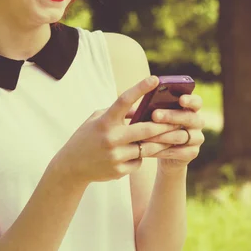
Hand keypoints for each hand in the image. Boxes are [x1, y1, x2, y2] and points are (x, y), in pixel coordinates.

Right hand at [53, 76, 181, 186]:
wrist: (71, 167)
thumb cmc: (87, 137)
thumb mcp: (97, 119)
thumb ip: (119, 112)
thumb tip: (143, 108)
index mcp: (104, 121)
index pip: (124, 100)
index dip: (140, 88)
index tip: (155, 79)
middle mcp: (110, 138)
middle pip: (145, 129)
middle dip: (164, 125)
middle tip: (179, 120)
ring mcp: (115, 156)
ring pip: (147, 148)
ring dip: (159, 143)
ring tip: (171, 137)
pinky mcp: (119, 171)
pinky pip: (139, 161)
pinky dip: (140, 157)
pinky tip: (136, 154)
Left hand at [142, 93, 204, 172]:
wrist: (161, 150)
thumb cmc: (156, 125)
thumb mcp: (157, 115)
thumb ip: (156, 107)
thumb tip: (146, 102)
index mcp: (191, 108)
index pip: (196, 101)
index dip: (190, 100)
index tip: (181, 99)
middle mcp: (197, 122)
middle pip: (188, 117)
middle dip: (170, 116)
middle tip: (154, 115)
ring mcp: (197, 138)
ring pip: (181, 136)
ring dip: (162, 136)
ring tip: (146, 135)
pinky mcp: (192, 153)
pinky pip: (178, 152)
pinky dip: (162, 150)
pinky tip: (149, 149)